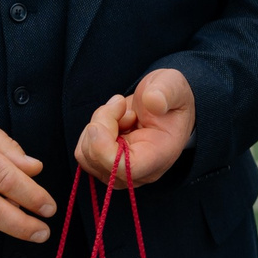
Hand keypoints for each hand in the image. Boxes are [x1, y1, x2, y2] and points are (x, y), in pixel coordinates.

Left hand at [76, 69, 196, 185]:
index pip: (125, 169)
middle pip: (99, 161)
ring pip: (87, 156)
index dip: (103, 149)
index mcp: (159, 156)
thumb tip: (153, 102)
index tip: (98, 124)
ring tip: (120, 113)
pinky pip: (84, 152)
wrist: (166, 105)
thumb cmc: (170, 97)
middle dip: (101, 126)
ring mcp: (121, 172)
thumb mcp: (173, 85)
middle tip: (120, 105)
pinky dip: (92, 131)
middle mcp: (140, 172)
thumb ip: (165, 92)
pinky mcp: (107, 165)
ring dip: (97, 126)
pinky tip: (113, 122)